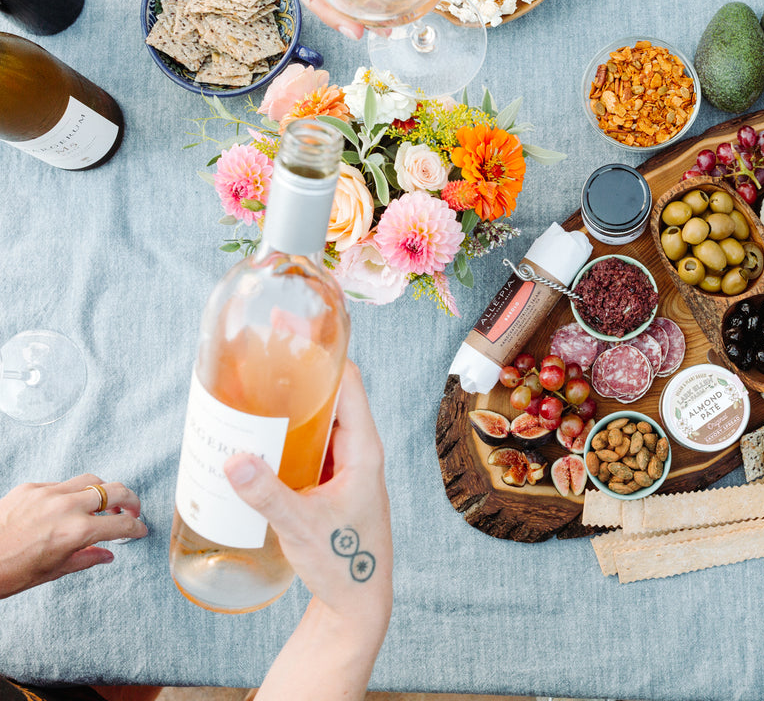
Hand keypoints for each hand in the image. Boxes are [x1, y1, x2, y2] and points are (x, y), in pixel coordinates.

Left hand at [0, 475, 147, 598]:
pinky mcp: (29, 488)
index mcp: (76, 532)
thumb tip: (106, 554)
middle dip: (131, 500)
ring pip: (90, 481)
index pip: (122, 524)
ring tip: (102, 505)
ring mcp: (47, 493)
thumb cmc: (9, 572)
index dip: (137, 527)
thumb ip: (86, 558)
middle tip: (132, 510)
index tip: (140, 530)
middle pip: (114, 490)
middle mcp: (66, 507)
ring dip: (103, 491)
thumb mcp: (53, 571)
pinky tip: (67, 507)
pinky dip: (72, 493)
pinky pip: (61, 483)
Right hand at [224, 362, 392, 629]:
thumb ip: (268, 495)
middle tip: (259, 345)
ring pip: (318, 420)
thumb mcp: (302, 527)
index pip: (350, 383)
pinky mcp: (330, 483)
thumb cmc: (343, 564)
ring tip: (250, 381)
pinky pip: (308, 445)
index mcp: (363, 450)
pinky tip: (254, 431)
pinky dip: (286, 431)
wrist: (357, 603)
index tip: (292, 325)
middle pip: (332, 395)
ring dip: (290, 401)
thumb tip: (233, 460)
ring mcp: (345, 467)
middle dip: (298, 369)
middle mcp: (358, 452)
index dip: (324, 351)